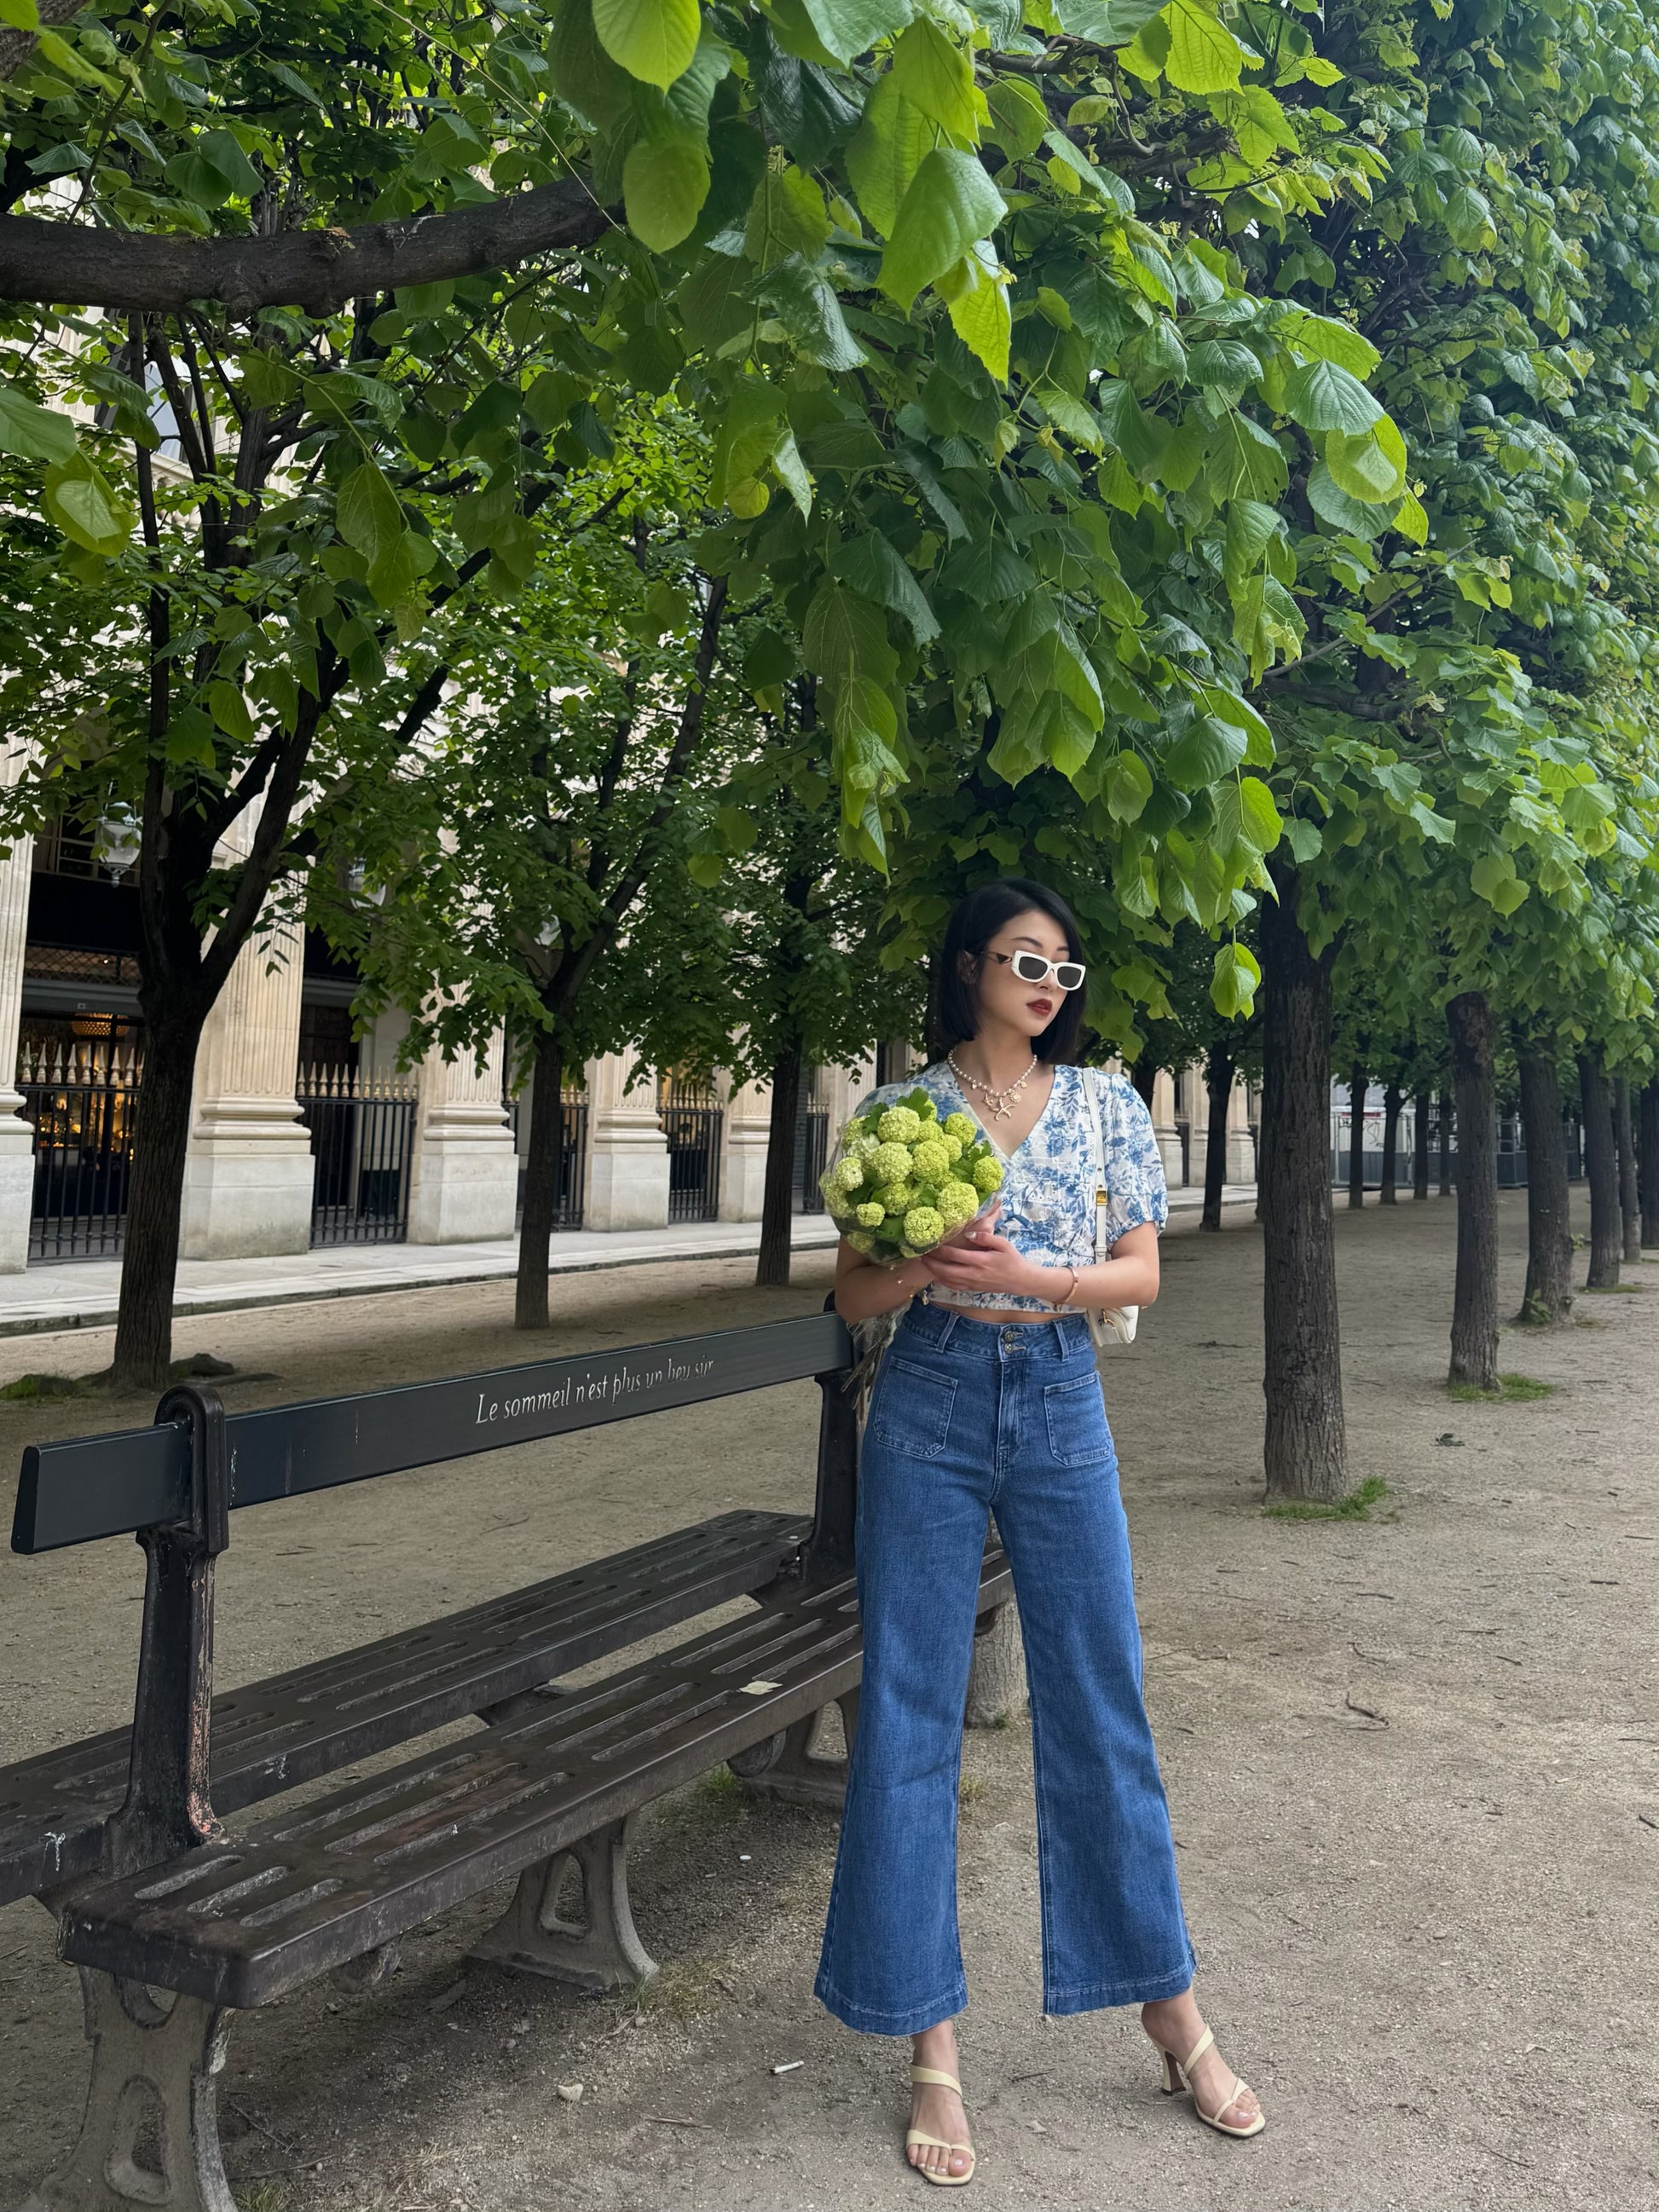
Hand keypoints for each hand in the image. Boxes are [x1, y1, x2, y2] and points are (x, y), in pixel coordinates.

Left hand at [919, 1201, 1047, 1299]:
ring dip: (934, 1271)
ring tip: (925, 1263)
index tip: (930, 1244)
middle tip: (920, 1254)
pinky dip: (943, 1281)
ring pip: (948, 1280)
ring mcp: (972, 1283)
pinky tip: (937, 1275)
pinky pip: (954, 1286)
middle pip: (946, 1269)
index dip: (940, 1250)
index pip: (954, 1255)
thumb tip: (968, 1234)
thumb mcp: (1003, 1244)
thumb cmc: (1012, 1260)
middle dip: (932, 1262)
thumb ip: (986, 1238)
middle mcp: (974, 1274)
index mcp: (980, 1261)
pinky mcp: (973, 1289)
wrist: (1020, 1280)